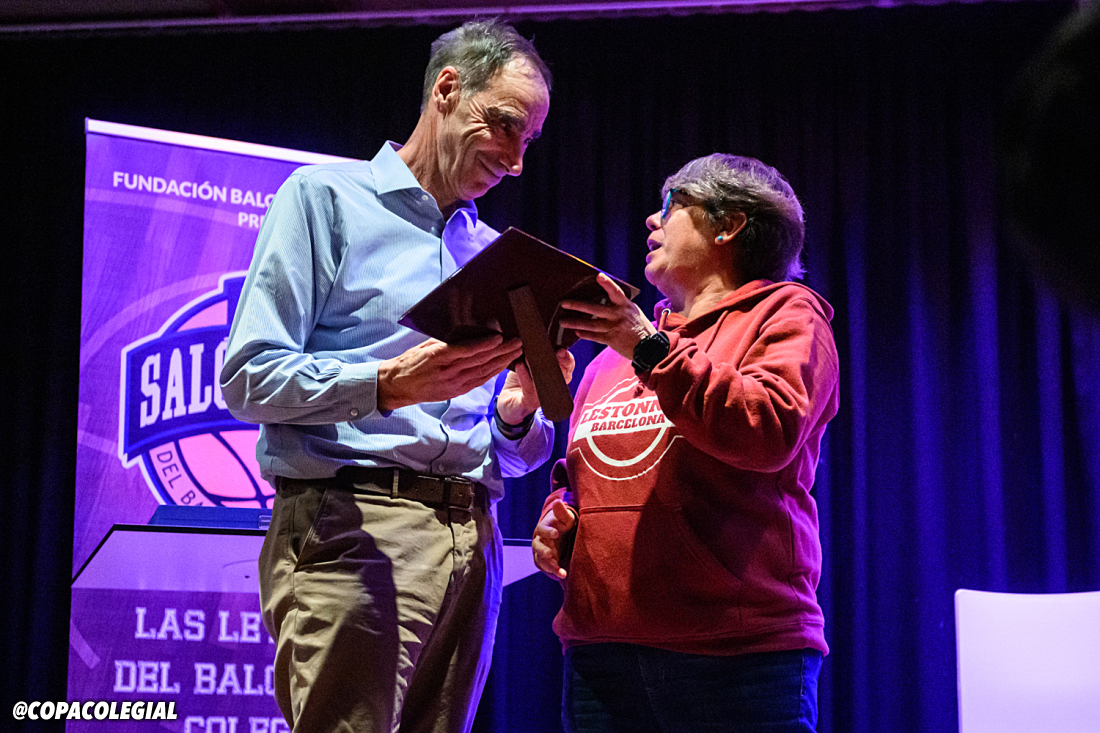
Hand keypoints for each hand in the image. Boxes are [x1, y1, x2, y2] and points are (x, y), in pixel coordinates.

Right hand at [377, 335, 521, 410]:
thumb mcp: (423, 346)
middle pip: (479, 361)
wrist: (398, 386)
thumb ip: (445, 340)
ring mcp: (452, 384)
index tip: (499, 337)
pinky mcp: (455, 392)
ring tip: (516, 352)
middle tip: (518, 342)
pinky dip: (492, 372)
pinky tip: (503, 366)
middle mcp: (446, 372)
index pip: (465, 350)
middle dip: (501, 351)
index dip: (483, 344)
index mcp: (436, 357)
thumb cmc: (410, 361)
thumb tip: (465, 330)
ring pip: (482, 372)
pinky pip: (478, 381)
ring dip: (501, 362)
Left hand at [495, 348, 575, 423]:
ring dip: (538, 367)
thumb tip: (538, 335)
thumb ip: (536, 352)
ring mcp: (542, 396)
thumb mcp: (529, 363)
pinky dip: (524, 376)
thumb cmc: (520, 379)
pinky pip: (528, 388)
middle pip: (563, 375)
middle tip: (557, 352)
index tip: (562, 349)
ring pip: (545, 381)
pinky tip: (519, 365)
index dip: (567, 358)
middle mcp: (552, 387)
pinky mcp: (529, 402)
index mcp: (556, 376)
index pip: (567, 366)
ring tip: (530, 356)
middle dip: (561, 362)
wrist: (507, 402)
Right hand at [532, 499, 576, 578]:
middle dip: (543, 551)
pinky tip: (562, 574)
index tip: (556, 533)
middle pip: (537, 546)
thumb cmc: (563, 524)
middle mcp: (539, 540)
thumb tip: (558, 501)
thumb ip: (562, 512)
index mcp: (544, 528)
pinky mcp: (545, 561)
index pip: (542, 529)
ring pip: (540, 559)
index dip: (547, 531)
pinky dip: (553, 571)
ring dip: (549, 565)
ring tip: (560, 571)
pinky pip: (545, 567)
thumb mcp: (565, 517)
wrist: (560, 534)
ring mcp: (541, 552)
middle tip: (551, 554)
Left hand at [557, 273, 656, 359]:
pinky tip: (576, 332)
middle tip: (564, 303)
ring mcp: (614, 327)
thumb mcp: (633, 312)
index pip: (615, 291)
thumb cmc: (640, 327)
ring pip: (591, 324)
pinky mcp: (612, 339)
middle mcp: (619, 315)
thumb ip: (620, 305)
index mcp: (625, 305)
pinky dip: (585, 334)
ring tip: (563, 322)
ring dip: (575, 323)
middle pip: (594, 309)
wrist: (650, 347)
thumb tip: (605, 298)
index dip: (607, 284)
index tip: (598, 276)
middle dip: (578, 305)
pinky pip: (595, 336)